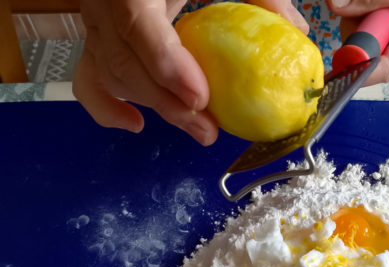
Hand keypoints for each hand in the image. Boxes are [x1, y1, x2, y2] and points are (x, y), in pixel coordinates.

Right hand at [73, 0, 307, 145]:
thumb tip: (298, 32)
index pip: (136, 25)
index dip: (166, 65)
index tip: (200, 97)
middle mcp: (105, 5)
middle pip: (125, 63)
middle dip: (168, 104)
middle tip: (208, 130)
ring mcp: (96, 24)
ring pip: (110, 76)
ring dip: (154, 108)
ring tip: (197, 128)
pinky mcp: (96, 40)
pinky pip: (88, 79)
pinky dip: (107, 108)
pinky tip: (136, 124)